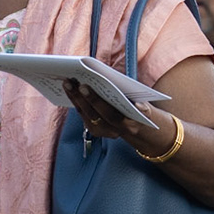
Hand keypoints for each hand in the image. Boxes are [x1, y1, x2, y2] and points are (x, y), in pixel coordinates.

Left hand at [63, 81, 179, 157]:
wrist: (138, 127)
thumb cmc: (140, 111)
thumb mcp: (146, 108)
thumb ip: (144, 107)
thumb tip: (139, 105)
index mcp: (128, 125)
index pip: (109, 114)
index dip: (95, 100)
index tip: (84, 86)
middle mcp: (113, 132)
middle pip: (93, 114)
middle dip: (80, 97)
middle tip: (70, 81)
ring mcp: (102, 132)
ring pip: (85, 114)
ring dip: (74, 98)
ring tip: (67, 82)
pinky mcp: (94, 129)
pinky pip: (82, 114)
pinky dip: (75, 101)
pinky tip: (70, 89)